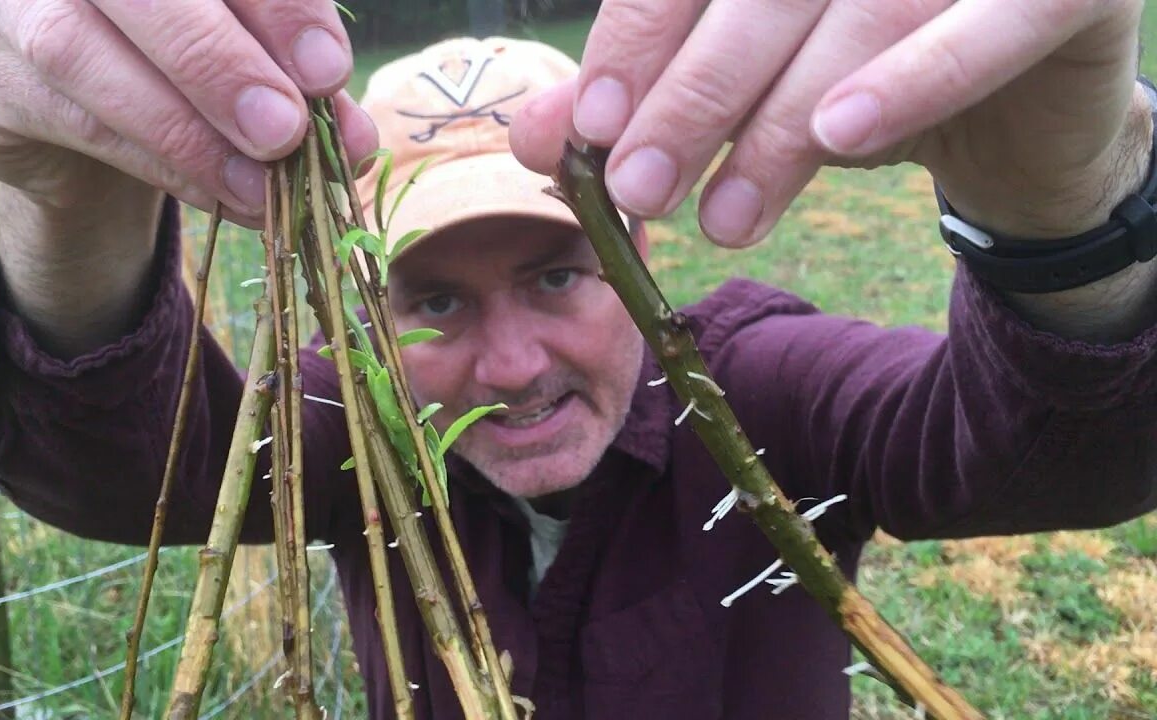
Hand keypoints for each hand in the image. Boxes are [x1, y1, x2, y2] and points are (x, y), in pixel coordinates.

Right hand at [0, 0, 378, 223]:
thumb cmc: (185, 59)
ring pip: (81, 50)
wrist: (85, 114)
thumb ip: (296, 74)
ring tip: (263, 184)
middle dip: (219, 61)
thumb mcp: (252, 52)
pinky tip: (222, 194)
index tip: (327, 72)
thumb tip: (353, 136)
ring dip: (187, 129)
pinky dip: (158, 162)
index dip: (275, 2)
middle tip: (287, 131)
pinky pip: (68, 116)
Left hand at [510, 0, 1147, 245]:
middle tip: (640, 188)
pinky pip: (988, 24)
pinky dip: (912, 77)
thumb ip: (646, 98)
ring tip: (722, 217)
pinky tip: (838, 137)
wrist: (1024, 116)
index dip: (638, 42)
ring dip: (777, 122)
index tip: (594, 132)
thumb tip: (540, 133)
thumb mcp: (748, 94)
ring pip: (857, 13)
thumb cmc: (866, 85)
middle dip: (691, 95)